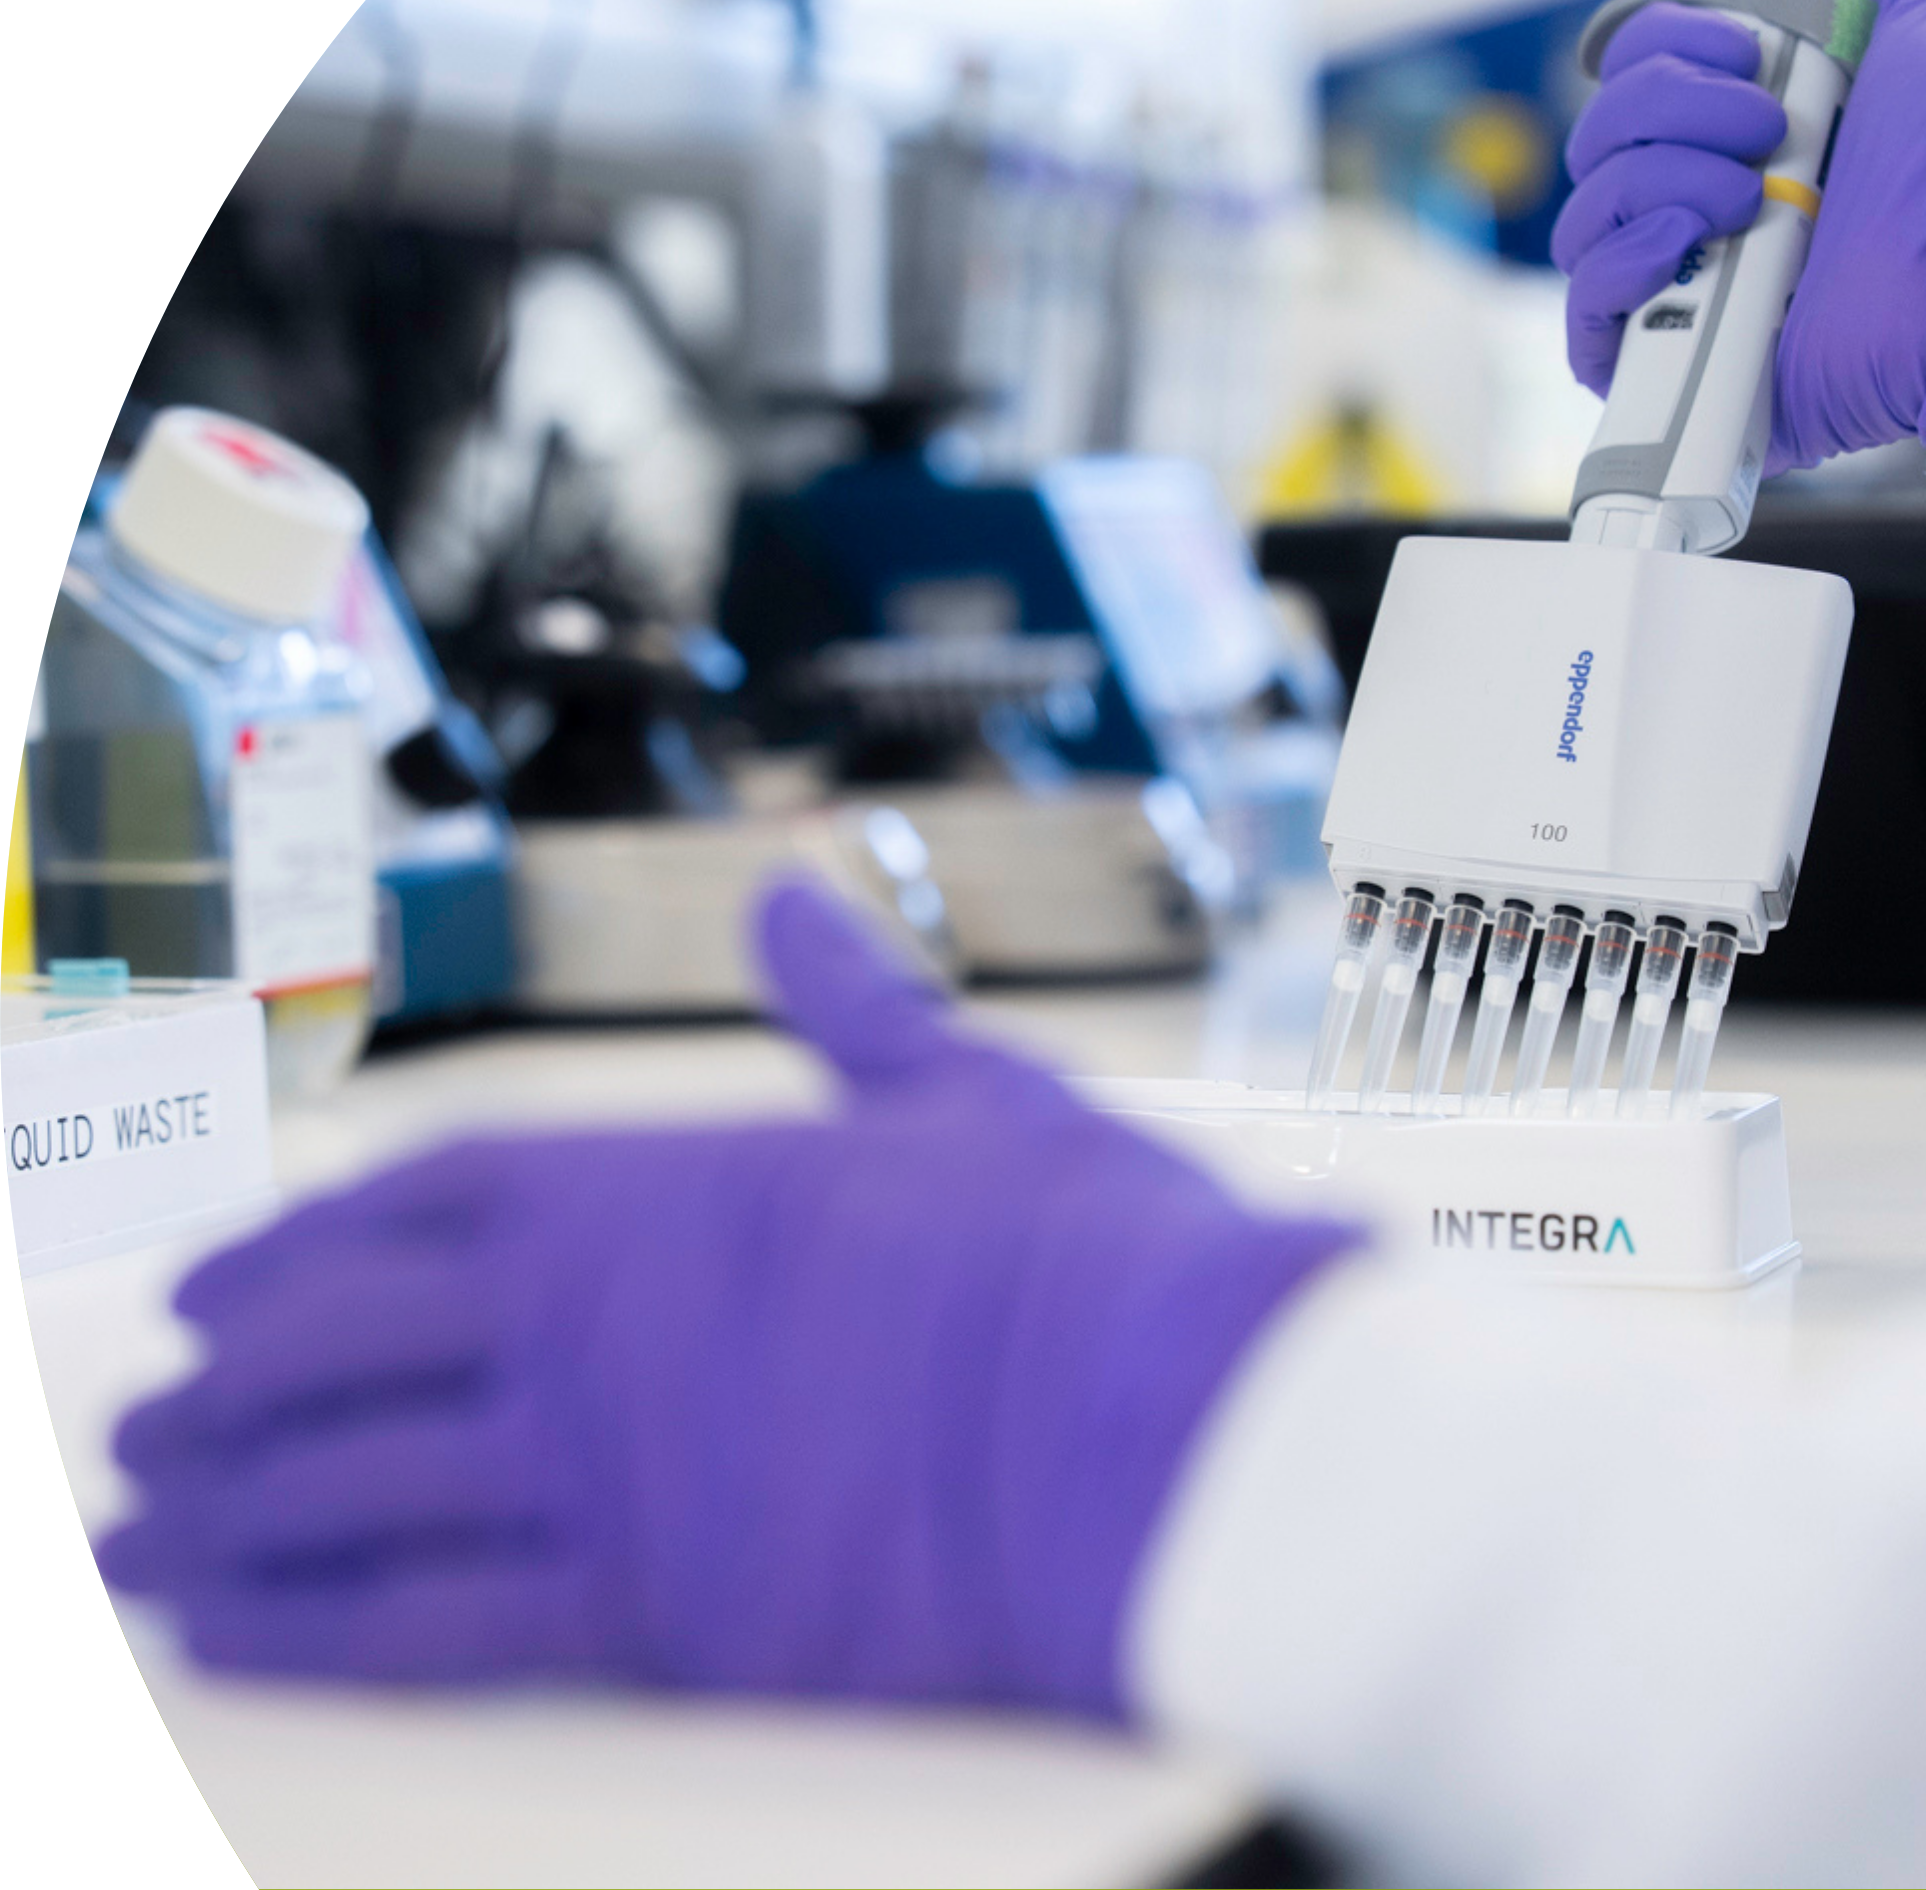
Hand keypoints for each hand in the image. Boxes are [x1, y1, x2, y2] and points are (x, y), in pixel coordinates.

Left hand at [100, 877, 1357, 1713]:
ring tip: (154, 1521)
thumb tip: (794, 898)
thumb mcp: (965, 1090)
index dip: (310, 1235)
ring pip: (354, 1480)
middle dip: (240, 1371)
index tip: (231, 1275)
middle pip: (352, 1337)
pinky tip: (239, 1630)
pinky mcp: (657, 1611)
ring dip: (236, 1502)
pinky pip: (433, 1620)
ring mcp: (612, 1462)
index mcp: (670, 1177)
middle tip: (155, 1407)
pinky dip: (318, 1626)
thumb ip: (852, 1002)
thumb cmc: (1083, 1252)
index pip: (438, 1189)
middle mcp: (601, 1312)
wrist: (1169, 1421)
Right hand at [1553, 0, 1925, 472]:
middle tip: (1768, 135)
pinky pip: (1583, 320)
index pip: (1633, 80)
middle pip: (1599, 145)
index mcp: (1736, 138)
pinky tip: (1687, 248)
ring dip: (1659, 186)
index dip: (1669, 46)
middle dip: (1670, 115)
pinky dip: (1619, 268)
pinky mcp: (1667, 371)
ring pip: (1584, 223)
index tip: (1750, 50)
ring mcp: (1678, 295)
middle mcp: (1696, 213)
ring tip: (1748, 206)